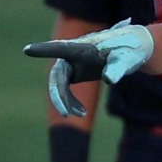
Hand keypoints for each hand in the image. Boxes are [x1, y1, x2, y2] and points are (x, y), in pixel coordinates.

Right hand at [23, 21, 154, 117]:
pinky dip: (71, 101)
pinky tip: (81, 112)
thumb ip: (117, 68)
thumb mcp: (127, 60)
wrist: (134, 48)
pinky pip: (66, 89)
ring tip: (80, 115)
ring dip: (66, 101)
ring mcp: (73, 63)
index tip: (27, 50)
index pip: (61, 48)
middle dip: (59, 95)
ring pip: (60, 84)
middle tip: (65, 114)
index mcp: (84, 47)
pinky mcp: (76, 71)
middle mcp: (73, 53)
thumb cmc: (130, 50)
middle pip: (57, 74)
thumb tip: (108, 80)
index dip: (44, 50)